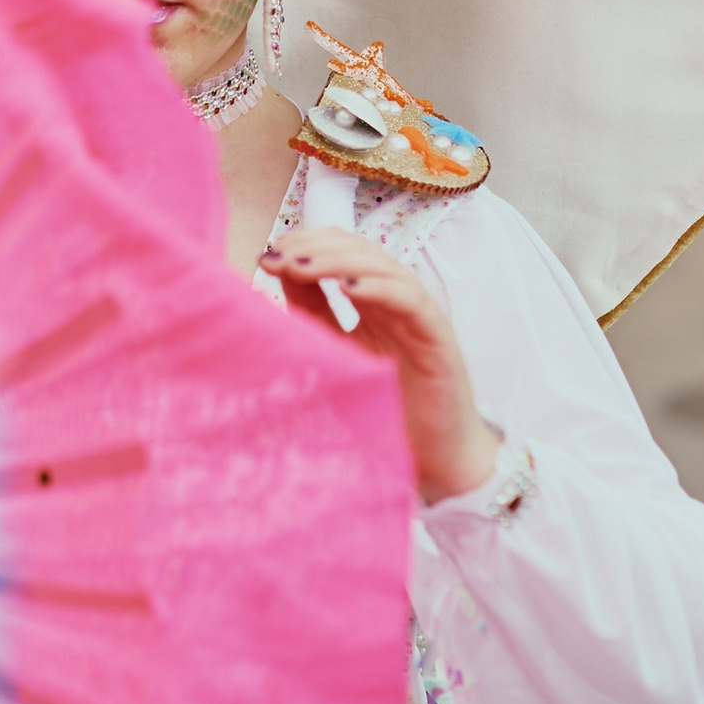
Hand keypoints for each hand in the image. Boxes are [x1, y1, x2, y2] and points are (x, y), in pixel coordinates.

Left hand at [261, 226, 500, 506]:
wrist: (432, 459)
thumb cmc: (385, 410)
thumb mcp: (337, 352)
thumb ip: (313, 313)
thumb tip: (278, 271)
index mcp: (371, 302)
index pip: (341, 251)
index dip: (306, 244)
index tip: (266, 256)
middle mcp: (395, 301)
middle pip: (359, 250)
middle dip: (315, 246)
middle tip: (279, 255)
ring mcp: (419, 316)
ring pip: (384, 267)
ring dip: (339, 260)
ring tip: (301, 264)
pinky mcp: (437, 338)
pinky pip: (411, 301)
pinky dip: (379, 288)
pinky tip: (347, 288)